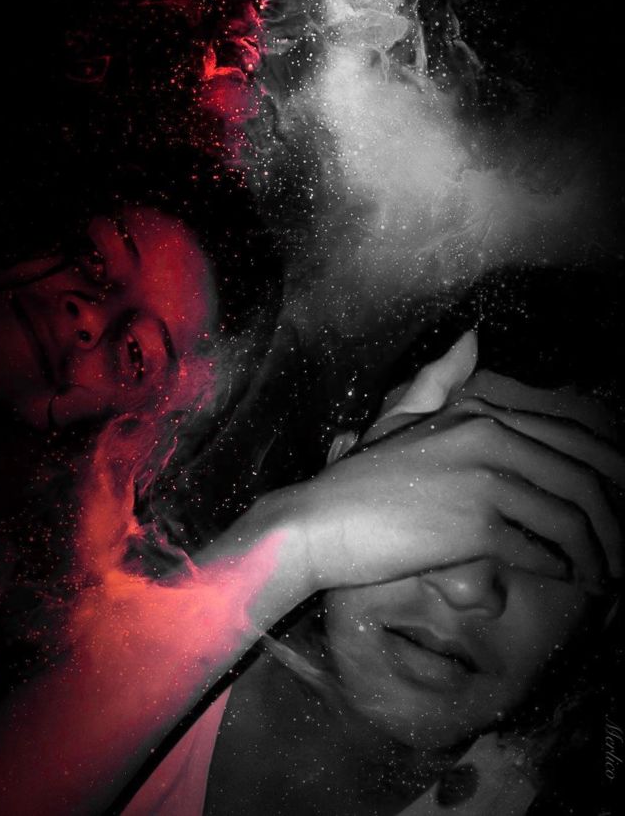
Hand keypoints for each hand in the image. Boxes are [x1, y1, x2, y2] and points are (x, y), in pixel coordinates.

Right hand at [285, 353, 623, 597]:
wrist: (320, 523)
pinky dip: (563, 569)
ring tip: (605, 575)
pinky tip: (567, 578)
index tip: (622, 502)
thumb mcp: (400, 420)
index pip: (572, 441)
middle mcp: (490, 439)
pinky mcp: (476, 527)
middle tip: (624, 551)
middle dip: (616, 522)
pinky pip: (541, 551)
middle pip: (583, 480)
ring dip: (598, 555)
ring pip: (570, 520)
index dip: (613, 475)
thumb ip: (435, 381)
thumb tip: (470, 336)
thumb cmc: (360, 481)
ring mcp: (485, 482)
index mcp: (480, 415)